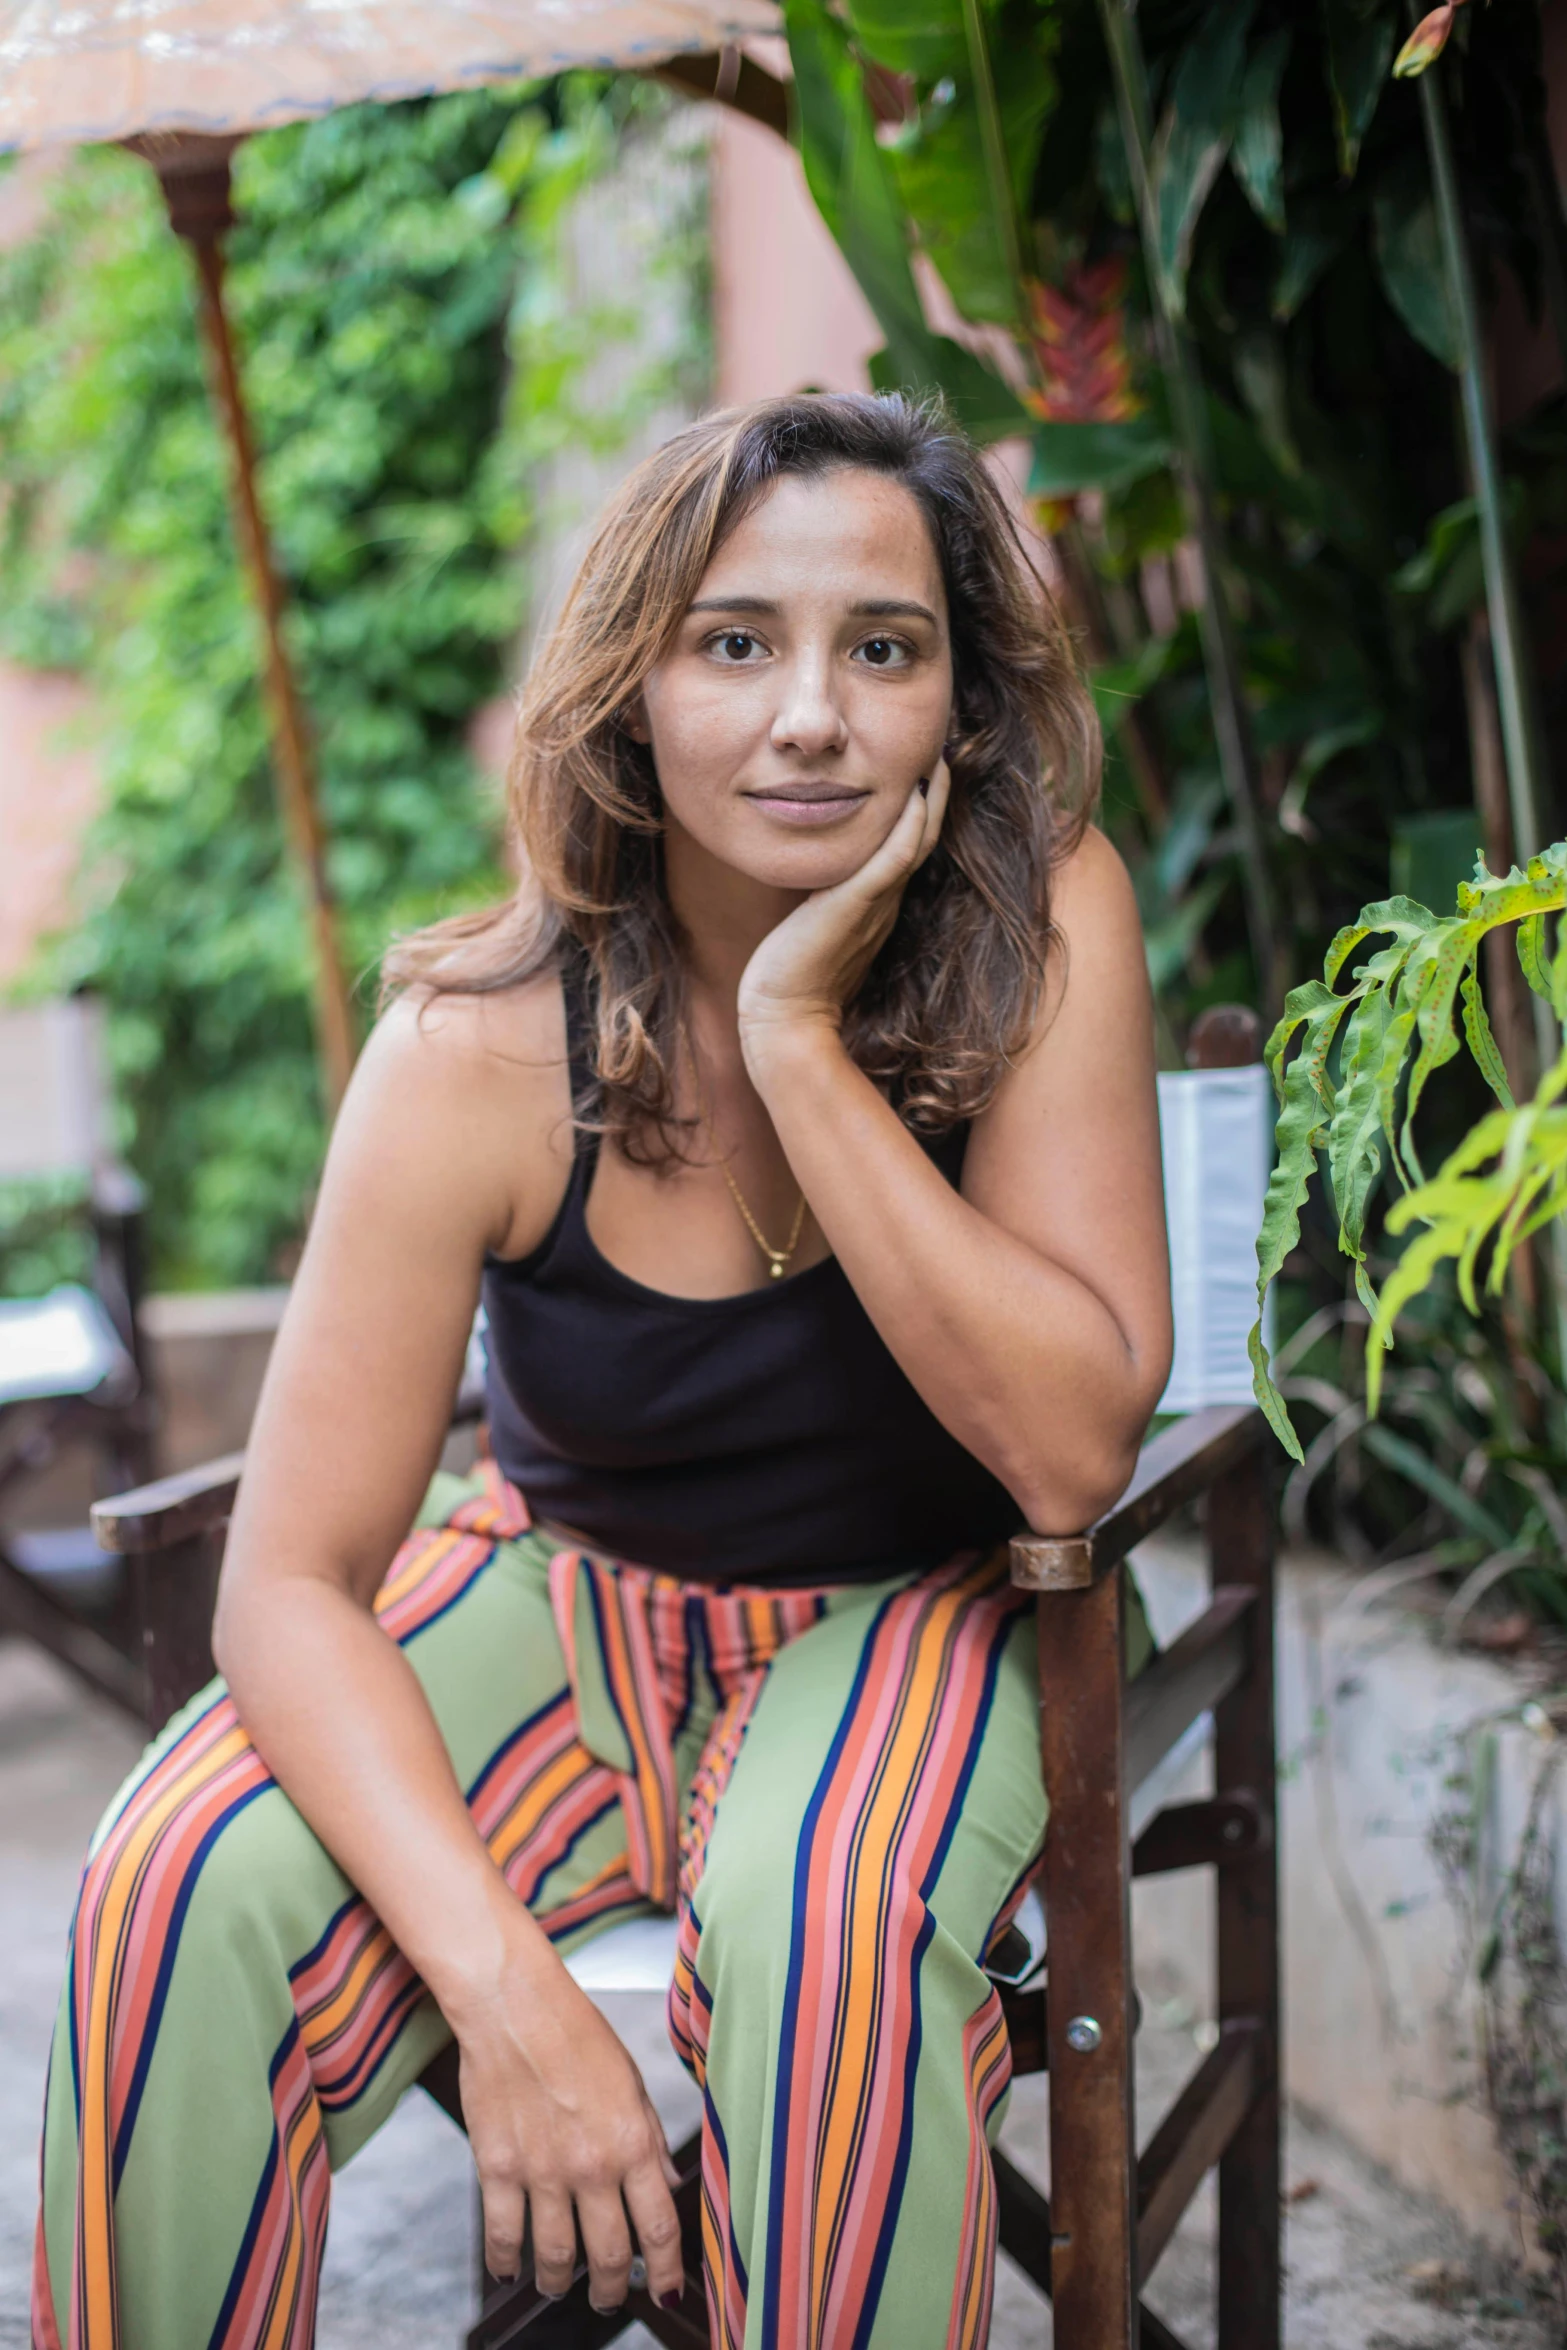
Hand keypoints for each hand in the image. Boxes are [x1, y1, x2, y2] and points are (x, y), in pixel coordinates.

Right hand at [449, 1935, 683, 2312]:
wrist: (513, 2006)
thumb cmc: (575, 2032)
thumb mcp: (632, 2080)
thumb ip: (650, 2138)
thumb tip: (667, 2186)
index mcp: (631, 2142)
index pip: (658, 2227)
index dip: (664, 2271)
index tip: (665, 2290)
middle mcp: (591, 2165)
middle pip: (608, 2255)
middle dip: (611, 2288)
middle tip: (608, 2297)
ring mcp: (541, 2172)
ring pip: (556, 2257)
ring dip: (560, 2283)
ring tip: (560, 2287)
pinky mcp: (495, 2169)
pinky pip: (502, 2236)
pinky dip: (507, 2263)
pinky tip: (512, 2269)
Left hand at [736, 760, 949, 1067]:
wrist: (784, 1019)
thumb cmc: (791, 976)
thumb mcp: (813, 921)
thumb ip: (824, 895)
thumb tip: (815, 870)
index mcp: (878, 901)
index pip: (910, 843)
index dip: (923, 805)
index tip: (925, 765)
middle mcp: (886, 898)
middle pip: (925, 834)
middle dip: (937, 790)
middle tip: (944, 745)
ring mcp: (877, 902)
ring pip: (919, 840)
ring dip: (934, 796)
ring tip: (941, 755)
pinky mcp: (858, 905)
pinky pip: (895, 858)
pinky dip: (910, 824)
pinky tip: (918, 790)